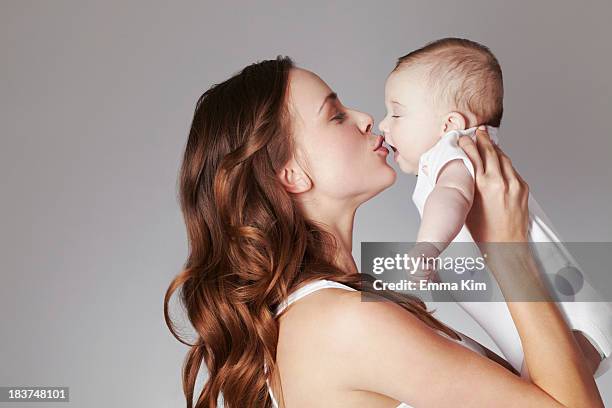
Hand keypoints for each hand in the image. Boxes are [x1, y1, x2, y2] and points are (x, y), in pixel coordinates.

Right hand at [457, 126, 529, 242]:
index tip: (463, 138)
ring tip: (489, 142)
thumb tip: (463, 173)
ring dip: (495, 149)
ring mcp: (514, 184)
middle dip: (483, 140)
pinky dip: (504, 162)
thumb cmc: (484, 232)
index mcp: (482, 185)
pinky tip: (500, 161)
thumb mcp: (467, 206)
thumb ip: (467, 186)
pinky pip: (512, 169)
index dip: (467, 144)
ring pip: (504, 158)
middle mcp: (500, 182)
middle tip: (478, 131)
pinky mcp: (523, 188)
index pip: (474, 156)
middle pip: (491, 152)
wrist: (507, 246)